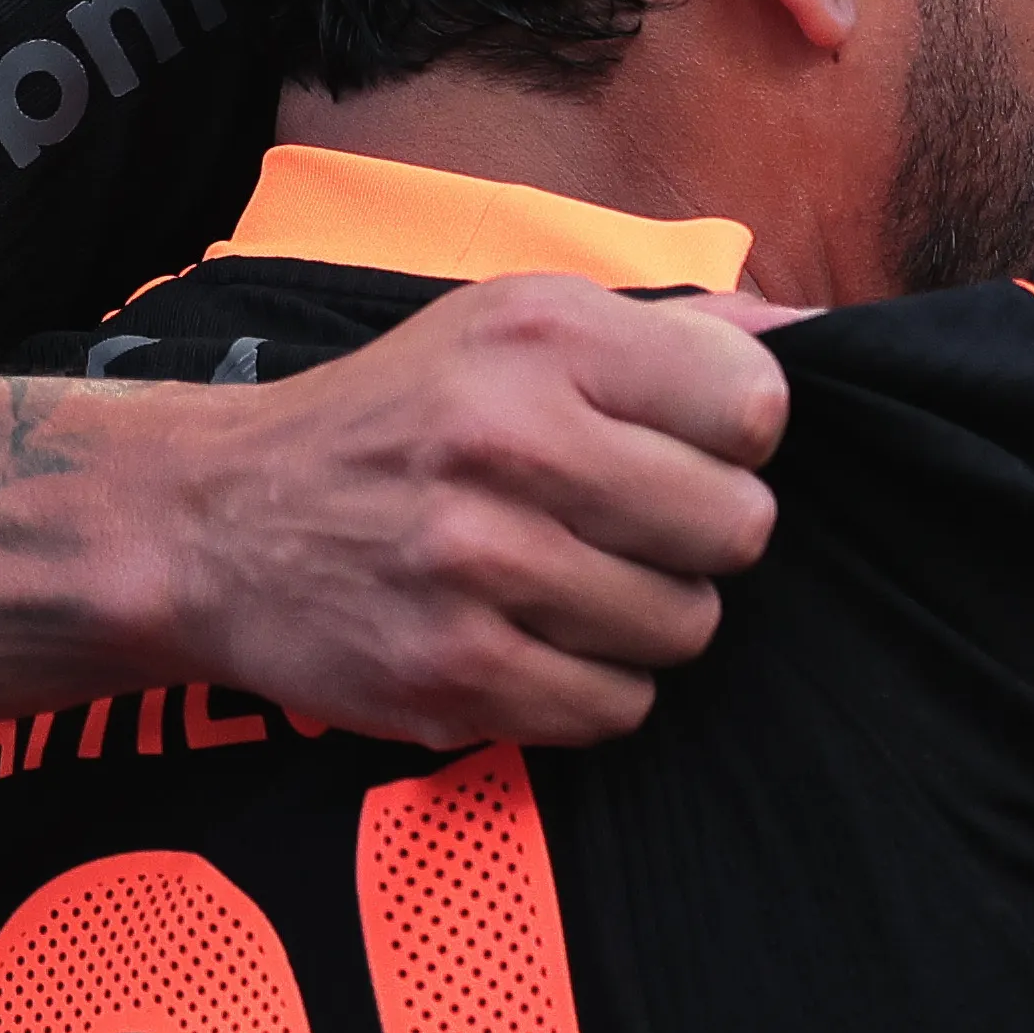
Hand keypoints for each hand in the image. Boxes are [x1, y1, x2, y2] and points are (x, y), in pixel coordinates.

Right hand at [135, 276, 796, 746]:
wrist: (215, 520)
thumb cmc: (397, 416)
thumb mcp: (513, 324)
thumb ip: (672, 332)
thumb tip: (818, 337)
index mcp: (543, 338)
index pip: (757, 408)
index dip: (730, 440)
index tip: (676, 447)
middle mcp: (510, 443)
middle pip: (739, 528)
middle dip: (698, 536)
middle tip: (624, 526)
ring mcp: (478, 567)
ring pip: (686, 627)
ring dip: (645, 616)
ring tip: (567, 582)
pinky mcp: (451, 674)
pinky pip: (616, 708)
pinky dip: (591, 687)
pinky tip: (532, 640)